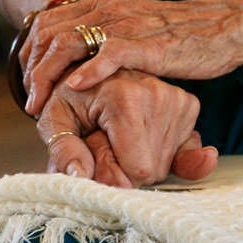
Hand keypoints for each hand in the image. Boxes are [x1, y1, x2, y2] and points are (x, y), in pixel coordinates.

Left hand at [21, 0, 242, 114]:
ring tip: (40, 104)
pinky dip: (87, 71)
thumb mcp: (135, 30)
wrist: (226, 26)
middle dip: (30, 70)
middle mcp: (107, 10)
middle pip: (47, 34)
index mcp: (101, 5)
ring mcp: (125, 25)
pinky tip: (74, 88)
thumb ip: (107, 38)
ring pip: (67, 43)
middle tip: (29, 101)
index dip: (28, 54)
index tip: (26, 83)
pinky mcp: (146, 43)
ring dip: (47, 76)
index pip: (45, 23)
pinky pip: (108, 54)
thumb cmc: (182, 35)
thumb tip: (82, 61)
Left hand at [37, 69, 217, 187]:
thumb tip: (80, 176)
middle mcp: (157, 93)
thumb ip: (64, 150)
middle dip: (127, 167)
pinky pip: (181, 151)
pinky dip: (160, 150)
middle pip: (153, 169)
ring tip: (120, 134)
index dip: (115, 174)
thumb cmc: (70, 96)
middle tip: (106, 141)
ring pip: (166, 163)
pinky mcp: (188, 104)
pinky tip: (141, 136)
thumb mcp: (54, 120)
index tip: (96, 152)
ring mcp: (177, 98)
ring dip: (141, 158)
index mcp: (125, 97)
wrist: (91, 67)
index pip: (138, 169)